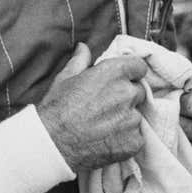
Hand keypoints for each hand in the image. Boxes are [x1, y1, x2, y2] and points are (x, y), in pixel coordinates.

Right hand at [37, 43, 147, 170]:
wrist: (52, 144)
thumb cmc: (56, 109)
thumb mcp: (65, 78)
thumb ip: (80, 60)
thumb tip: (83, 47)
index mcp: (114, 73)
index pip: (139, 67)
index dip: (131, 74)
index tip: (123, 81)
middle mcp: (126, 93)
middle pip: (139, 92)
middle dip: (127, 98)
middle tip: (107, 107)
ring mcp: (132, 118)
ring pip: (137, 116)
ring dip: (126, 120)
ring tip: (104, 127)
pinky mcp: (134, 141)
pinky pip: (137, 137)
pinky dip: (126, 140)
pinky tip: (108, 141)